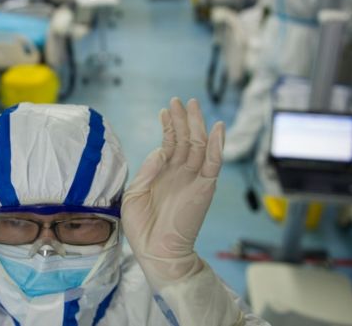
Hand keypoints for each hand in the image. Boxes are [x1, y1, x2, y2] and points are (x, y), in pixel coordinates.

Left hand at [121, 98, 223, 283]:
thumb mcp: (135, 193)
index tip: (165, 110)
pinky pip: (213, 163)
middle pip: (185, 140)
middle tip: (180, 100)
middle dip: (182, 119)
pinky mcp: (204, 188)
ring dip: (196, 125)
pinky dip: (216, 145)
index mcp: (163, 174)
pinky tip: (217, 128)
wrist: (156, 251)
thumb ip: (148, 169)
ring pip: (198, 146)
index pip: (170, 144)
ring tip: (191, 105)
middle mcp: (180, 174)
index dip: (168, 127)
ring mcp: (193, 179)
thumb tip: (160, 150)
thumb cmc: (142, 227)